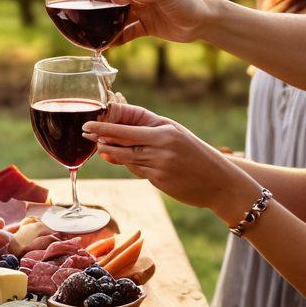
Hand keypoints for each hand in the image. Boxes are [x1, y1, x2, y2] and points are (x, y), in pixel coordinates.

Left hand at [81, 102, 257, 216]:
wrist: (221, 182)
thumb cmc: (196, 154)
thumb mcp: (176, 135)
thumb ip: (148, 133)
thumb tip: (117, 137)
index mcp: (164, 131)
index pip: (127, 126)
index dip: (105, 125)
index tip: (88, 124)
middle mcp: (161, 146)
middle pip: (122, 141)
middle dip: (101, 137)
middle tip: (84, 133)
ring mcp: (159, 165)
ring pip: (127, 158)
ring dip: (112, 153)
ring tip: (100, 148)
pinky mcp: (159, 181)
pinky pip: (138, 172)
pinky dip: (131, 166)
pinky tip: (128, 162)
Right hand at [92, 0, 212, 45]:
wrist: (203, 22)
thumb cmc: (187, 1)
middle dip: (103, 6)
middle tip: (91, 16)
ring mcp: (142, 9)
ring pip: (119, 15)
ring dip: (109, 24)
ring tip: (97, 32)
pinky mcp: (145, 25)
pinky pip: (127, 31)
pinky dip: (118, 37)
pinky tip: (109, 44)